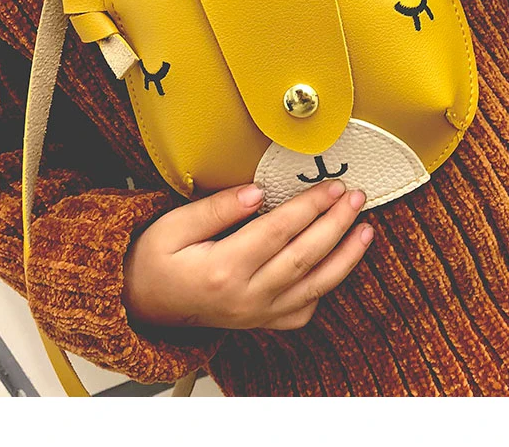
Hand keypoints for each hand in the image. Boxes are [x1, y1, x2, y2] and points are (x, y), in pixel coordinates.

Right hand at [122, 179, 372, 329]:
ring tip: (367, 230)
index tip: (332, 186)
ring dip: (345, 257)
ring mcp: (257, 314)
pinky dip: (326, 288)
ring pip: (315, 286)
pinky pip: (303, 311)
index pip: (279, 231)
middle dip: (336, 224)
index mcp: (223, 270)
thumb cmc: (154, 262)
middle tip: (356, 198)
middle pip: (305, 256)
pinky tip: (338, 265)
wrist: (141, 306)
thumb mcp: (172, 227)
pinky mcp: (262, 322)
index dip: (310, 206)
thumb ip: (216, 209)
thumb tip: (257, 192)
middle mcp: (247, 297)